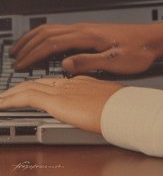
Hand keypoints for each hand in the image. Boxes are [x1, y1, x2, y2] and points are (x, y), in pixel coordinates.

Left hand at [0, 76, 120, 132]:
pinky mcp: (58, 101)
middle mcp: (69, 82)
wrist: (126, 106)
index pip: (53, 80)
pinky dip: (12, 99)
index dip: (38, 84)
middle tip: (6, 92)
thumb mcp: (108, 95)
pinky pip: (28, 97)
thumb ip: (95, 96)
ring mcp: (62, 90)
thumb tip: (90, 102)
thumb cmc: (123, 104)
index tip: (29, 87)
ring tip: (1, 98)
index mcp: (82, 80)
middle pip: (38, 81)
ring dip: (11, 92)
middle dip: (19, 86)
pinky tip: (2, 104)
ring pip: (29, 86)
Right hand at [9, 22, 162, 74]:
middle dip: (28, 44)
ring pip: (54, 28)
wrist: (154, 39)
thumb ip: (89, 62)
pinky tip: (45, 44)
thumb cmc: (139, 50)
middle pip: (48, 31)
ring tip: (22, 48)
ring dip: (35, 37)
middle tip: (13, 58)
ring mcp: (87, 28)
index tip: (20, 65)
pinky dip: (47, 36)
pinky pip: (62, 30)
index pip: (52, 43)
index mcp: (88, 35)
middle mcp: (85, 28)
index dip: (33, 54)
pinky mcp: (91, 31)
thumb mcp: (116, 61)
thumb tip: (64, 64)